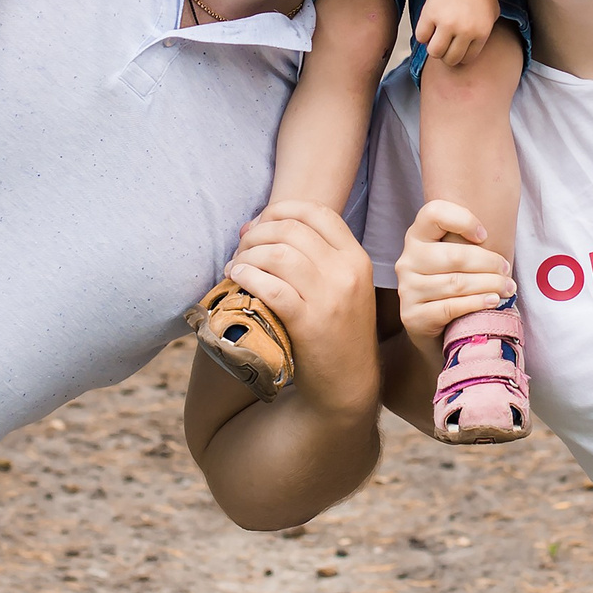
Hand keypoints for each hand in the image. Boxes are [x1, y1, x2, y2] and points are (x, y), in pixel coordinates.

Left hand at [223, 202, 379, 413]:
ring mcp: (329, 298)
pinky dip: (248, 277)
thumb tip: (259, 225)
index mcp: (356, 258)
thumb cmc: (338, 331)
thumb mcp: (343, 286)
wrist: (349, 383)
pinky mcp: (309, 323)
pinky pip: (271, 288)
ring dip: (248, 254)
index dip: (281, 209)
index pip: (317, 212)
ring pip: (279, 255)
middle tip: (240, 247)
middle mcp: (346, 272)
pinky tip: (237, 279)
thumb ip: (315, 256)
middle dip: (256, 232)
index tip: (260, 222)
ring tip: (235, 266)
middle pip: (291, 230)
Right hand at [394, 200, 515, 346]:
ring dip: (489, 285)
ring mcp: (408, 288)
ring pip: (456, 283)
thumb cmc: (450, 280)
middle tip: (507, 271)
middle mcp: (408, 260)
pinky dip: (476, 303)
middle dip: (489, 263)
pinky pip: (450, 307)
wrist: (429, 323)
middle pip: (454, 255)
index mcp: (417, 236)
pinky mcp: (412, 315)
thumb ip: (468, 241)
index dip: (463, 219)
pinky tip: (492, 301)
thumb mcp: (454, 255)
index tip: (484, 235)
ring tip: (507, 288)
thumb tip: (503, 239)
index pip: (434, 213)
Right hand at [413, 0, 499, 67]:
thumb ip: (485, 33)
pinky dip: (423, 34)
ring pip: (434, 52)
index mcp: (482, 32)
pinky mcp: (430, 14)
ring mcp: (447, 23)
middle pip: (450, 59)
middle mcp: (466, 30)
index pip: (467, 59)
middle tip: (444, 44)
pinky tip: (429, 26)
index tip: (456, 48)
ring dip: (434, 47)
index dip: (460, 56)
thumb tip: (471, 51)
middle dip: (446, 55)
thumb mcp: (493, 13)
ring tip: (436, 37)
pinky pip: (421, 37)